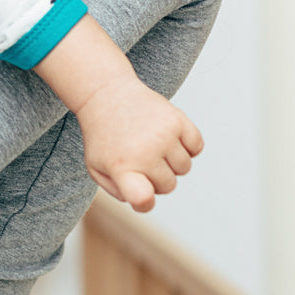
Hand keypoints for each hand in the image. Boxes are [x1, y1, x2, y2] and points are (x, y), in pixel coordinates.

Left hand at [73, 77, 203, 212]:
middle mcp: (144, 151)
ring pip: (184, 168)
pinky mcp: (177, 119)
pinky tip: (166, 134)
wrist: (105, 93)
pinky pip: (197, 147)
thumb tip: (147, 201)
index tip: (143, 196)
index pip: (142, 195)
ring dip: (171, 161)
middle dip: (157, 177)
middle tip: (138, 155)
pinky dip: (187, 145)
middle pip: (169, 186)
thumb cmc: (104, 136)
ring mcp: (163, 135)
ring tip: (149, 143)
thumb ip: (120, 191)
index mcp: (121, 167)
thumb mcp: (97, 166)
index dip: (145, 201)